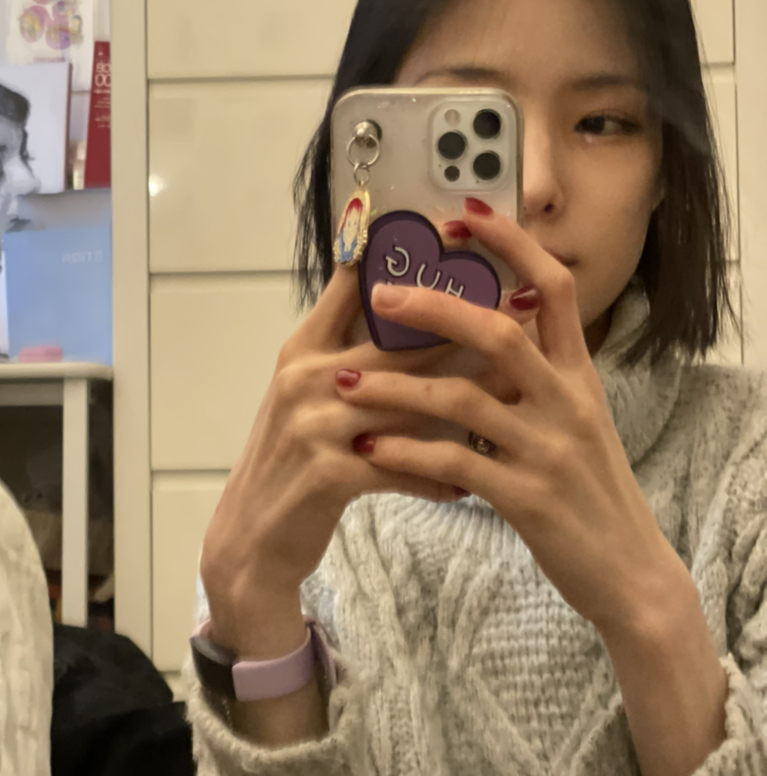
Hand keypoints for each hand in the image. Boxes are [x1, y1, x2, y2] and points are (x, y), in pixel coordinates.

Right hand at [200, 246, 539, 650]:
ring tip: (521, 390)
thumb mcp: (307, 397)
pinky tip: (471, 482)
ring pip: (410, 402)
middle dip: (467, 322)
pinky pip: (401, 467)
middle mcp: (306, 377)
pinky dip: (438, 475)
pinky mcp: (327, 474)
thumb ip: (347, 352)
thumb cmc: (289, 463)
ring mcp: (314, 424)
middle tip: (525, 306)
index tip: (461, 234)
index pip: (353, 283)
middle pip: (398, 340)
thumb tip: (410, 310)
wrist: (249, 540)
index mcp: (302, 348)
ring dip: (471, 397)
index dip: (404, 255)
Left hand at [335, 200, 686, 636]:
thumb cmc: (589, 491)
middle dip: (432, 306)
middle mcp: (568, 400)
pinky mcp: (527, 498)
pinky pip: (454, 462)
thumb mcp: (576, 419)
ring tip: (340, 384)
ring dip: (393, 387)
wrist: (630, 573)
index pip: (553, 287)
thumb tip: (485, 325)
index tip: (461, 214)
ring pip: (461, 398)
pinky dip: (406, 452)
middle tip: (379, 295)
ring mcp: (549, 449)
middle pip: (498, 330)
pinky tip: (369, 446)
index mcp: (578, 374)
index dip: (511, 244)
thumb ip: (537, 373)